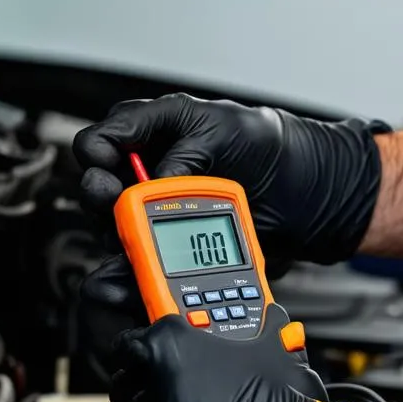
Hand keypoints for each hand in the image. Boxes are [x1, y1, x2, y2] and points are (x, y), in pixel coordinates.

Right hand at [74, 95, 388, 303]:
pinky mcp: (172, 245)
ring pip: (116, 227)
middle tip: (115, 202)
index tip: (108, 165)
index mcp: (155, 130)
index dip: (98, 152)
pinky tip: (142, 271)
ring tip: (130, 240)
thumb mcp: (224, 131)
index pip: (103, 138)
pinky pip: (143, 258)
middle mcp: (148, 170)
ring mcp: (158, 211)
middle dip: (101, 195)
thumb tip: (157, 179)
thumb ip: (185, 152)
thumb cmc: (267, 146)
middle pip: (100, 187)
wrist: (304, 193)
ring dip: (117, 235)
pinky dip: (137, 267)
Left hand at [109, 304, 370, 401]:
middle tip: (148, 373)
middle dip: (132, 373)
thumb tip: (236, 317)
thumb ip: (228, 324)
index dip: (136, 345)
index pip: (127, 340)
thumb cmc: (275, 379)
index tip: (143, 346)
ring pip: (129, 401)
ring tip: (157, 396)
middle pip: (122, 371)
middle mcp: (159, 368)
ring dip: (140, 398)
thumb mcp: (256, 333)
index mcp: (170, 336)